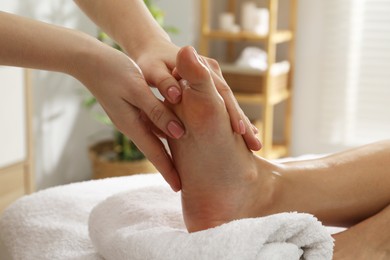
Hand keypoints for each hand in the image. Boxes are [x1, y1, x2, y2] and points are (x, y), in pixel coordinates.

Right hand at [73, 41, 182, 191]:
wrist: (89, 59)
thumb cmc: (114, 71)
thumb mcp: (137, 89)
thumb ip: (157, 111)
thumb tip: (179, 133)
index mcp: (132, 124)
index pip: (154, 154)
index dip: (168, 171)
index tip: (179, 189)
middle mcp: (132, 125)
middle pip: (155, 150)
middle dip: (169, 167)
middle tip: (184, 182)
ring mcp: (130, 118)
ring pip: (154, 138)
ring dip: (167, 151)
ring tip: (183, 163)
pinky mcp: (130, 109)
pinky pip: (151, 124)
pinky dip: (163, 131)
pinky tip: (173, 132)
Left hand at [134, 40, 261, 150]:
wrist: (153, 52)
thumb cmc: (151, 64)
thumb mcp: (154, 71)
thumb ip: (164, 82)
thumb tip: (176, 95)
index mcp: (201, 65)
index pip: (222, 92)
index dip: (231, 112)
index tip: (239, 132)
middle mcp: (212, 71)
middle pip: (230, 100)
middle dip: (243, 123)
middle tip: (255, 146)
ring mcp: (213, 80)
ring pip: (230, 105)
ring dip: (241, 124)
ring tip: (253, 146)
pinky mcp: (210, 88)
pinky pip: (224, 106)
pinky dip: (232, 120)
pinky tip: (244, 137)